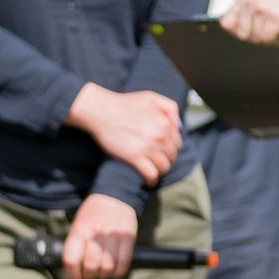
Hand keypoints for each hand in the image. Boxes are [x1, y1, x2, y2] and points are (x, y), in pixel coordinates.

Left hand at [58, 193, 138, 278]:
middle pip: (91, 265)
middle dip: (89, 277)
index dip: (72, 274)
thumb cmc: (93, 214)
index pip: (71, 259)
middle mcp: (96, 233)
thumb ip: (75, 247)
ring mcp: (114, 235)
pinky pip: (123, 263)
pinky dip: (117, 272)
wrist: (114, 197)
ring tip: (101, 274)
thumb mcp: (78, 225)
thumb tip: (75, 273)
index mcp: (80, 229)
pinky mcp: (128, 238)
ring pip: (107, 267)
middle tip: (89, 277)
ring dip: (103, 276)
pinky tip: (113, 272)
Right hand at [63, 83, 181, 182]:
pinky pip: (150, 174)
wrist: (100, 110)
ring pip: (163, 167)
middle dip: (166, 159)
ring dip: (160, 170)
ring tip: (153, 170)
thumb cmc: (123, 103)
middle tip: (157, 160)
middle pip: (171, 156)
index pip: (177, 143)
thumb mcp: (151, 97)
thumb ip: (169, 108)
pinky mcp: (134, 157)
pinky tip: (149, 181)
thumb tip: (178, 125)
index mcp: (165, 123)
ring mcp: (148, 148)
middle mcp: (160, 136)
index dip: (170, 147)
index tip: (163, 150)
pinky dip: (151, 180)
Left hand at [221, 0, 278, 45]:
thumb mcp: (260, 9)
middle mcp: (251, 0)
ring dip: (269, 38)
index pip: (227, 24)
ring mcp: (262, 7)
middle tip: (270, 29)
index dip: (242, 32)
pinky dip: (276, 39)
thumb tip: (225, 25)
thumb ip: (240, 17)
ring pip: (255, 37)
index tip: (255, 28)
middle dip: (256, 37)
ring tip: (278, 29)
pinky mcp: (274, 17)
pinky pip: (266, 37)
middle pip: (242, 34)